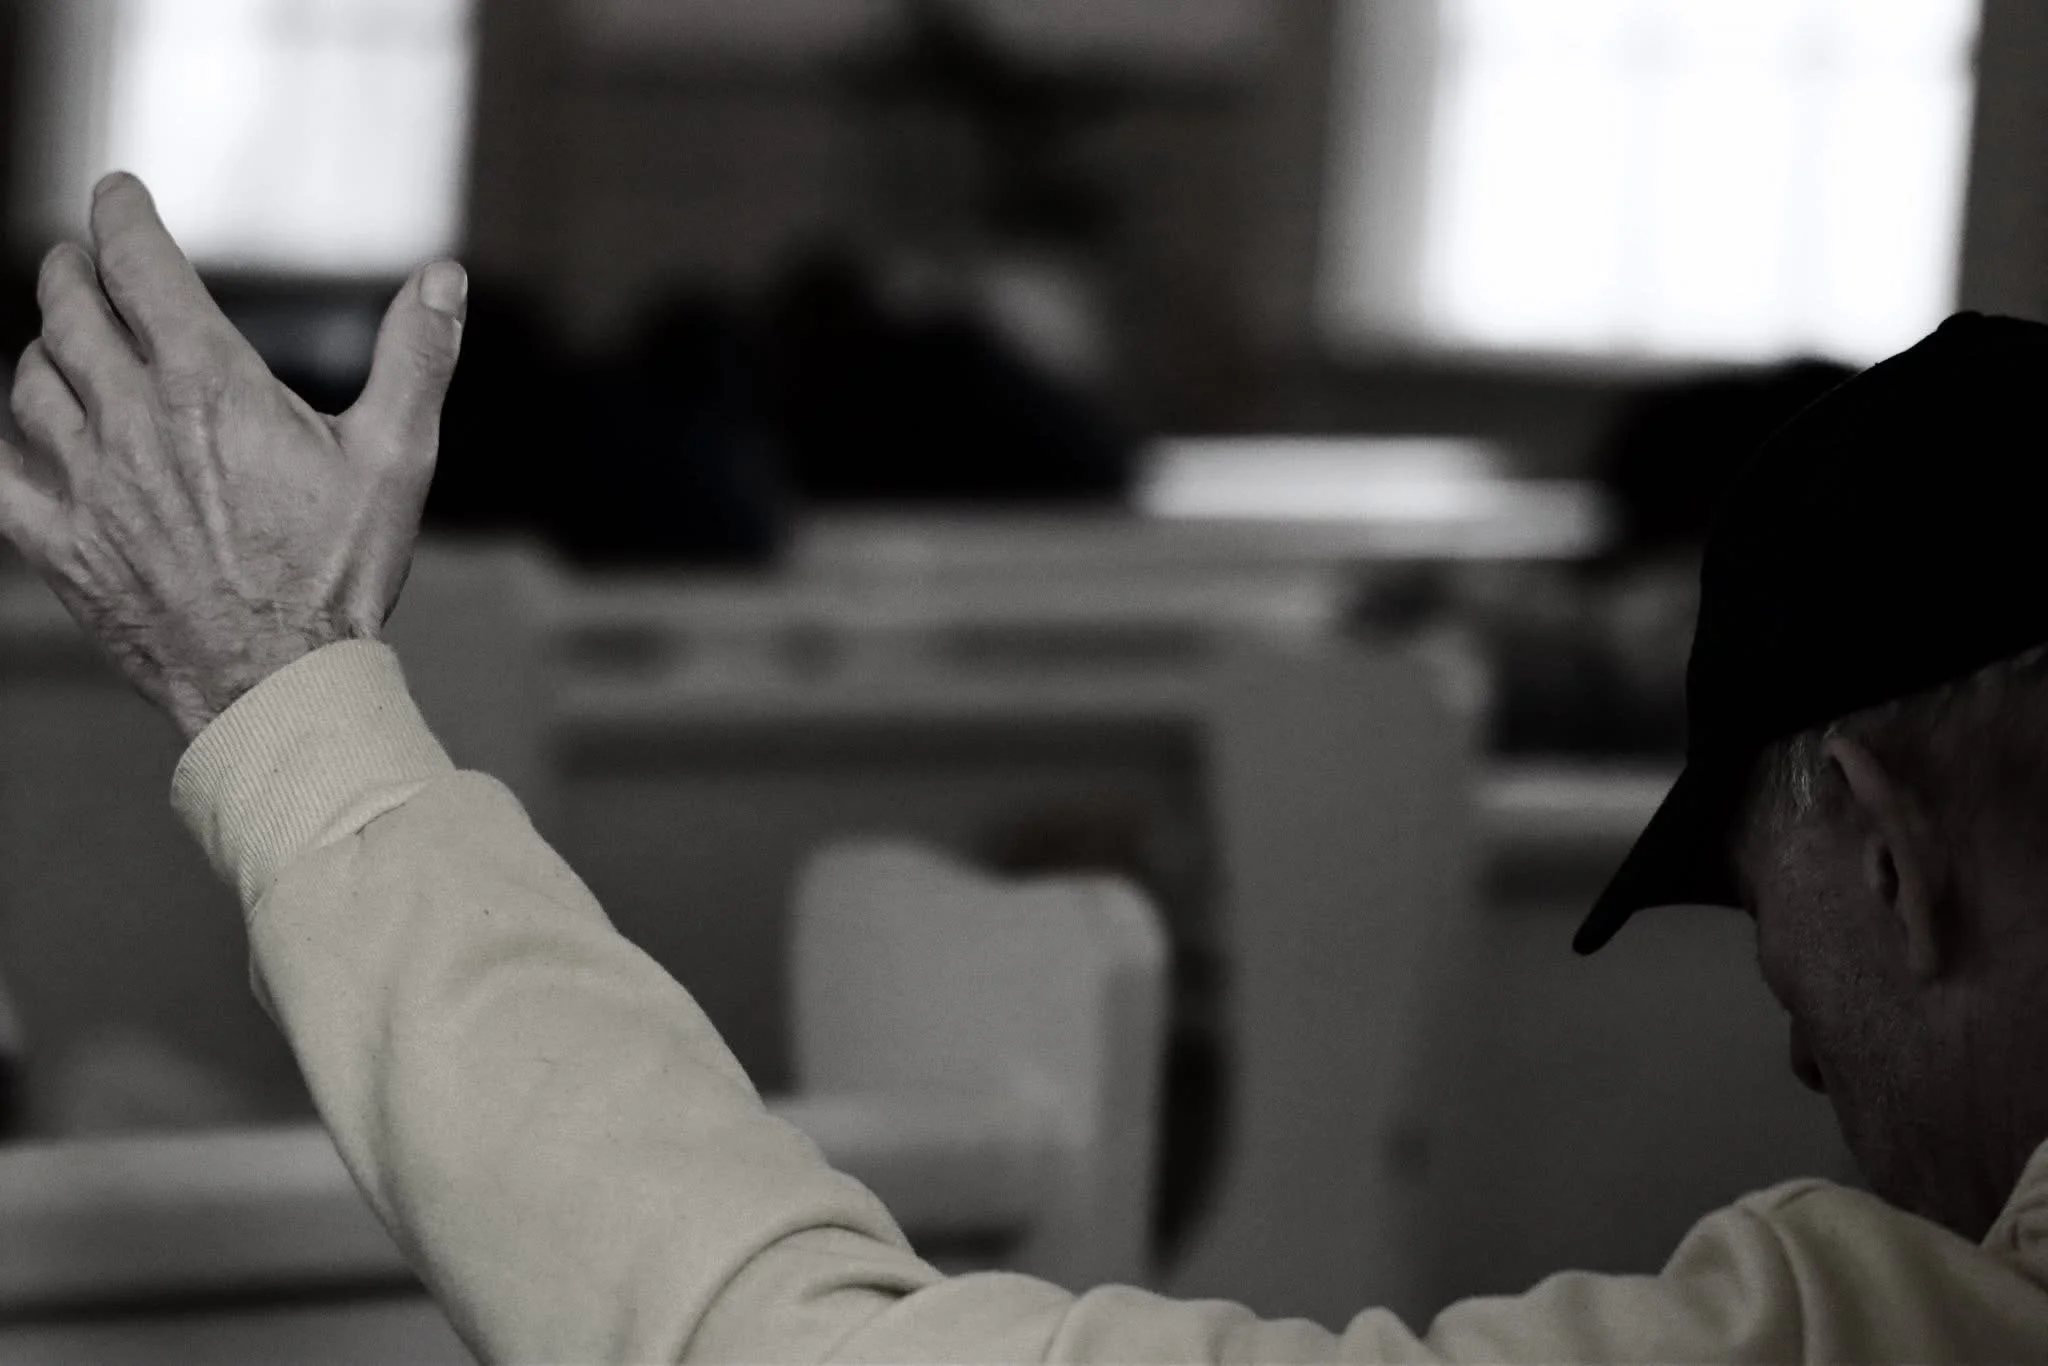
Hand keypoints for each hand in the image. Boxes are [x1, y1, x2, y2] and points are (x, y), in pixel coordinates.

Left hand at [0, 173, 467, 741]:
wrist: (279, 683)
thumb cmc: (341, 574)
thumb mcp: (398, 459)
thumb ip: (415, 358)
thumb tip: (444, 278)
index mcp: (210, 385)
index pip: (139, 265)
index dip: (120, 216)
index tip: (116, 195)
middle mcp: (133, 419)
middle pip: (69, 313)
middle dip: (70, 271)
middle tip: (76, 259)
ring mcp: (86, 483)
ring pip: (30, 383)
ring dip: (40, 347)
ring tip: (55, 340)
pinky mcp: (59, 543)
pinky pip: (0, 473)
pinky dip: (0, 440)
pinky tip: (12, 433)